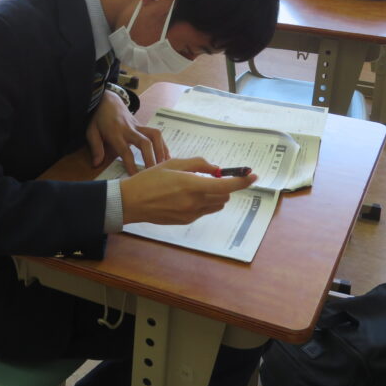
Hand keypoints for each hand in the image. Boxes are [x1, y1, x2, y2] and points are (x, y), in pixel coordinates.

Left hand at [86, 90, 168, 172]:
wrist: (107, 99)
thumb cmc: (98, 118)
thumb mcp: (91, 131)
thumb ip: (95, 148)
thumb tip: (96, 164)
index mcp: (115, 133)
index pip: (125, 151)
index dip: (131, 164)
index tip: (136, 177)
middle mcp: (129, 129)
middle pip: (144, 142)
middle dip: (151, 158)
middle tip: (154, 173)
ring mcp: (137, 126)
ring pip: (154, 135)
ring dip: (161, 150)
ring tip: (164, 165)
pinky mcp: (142, 125)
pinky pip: (155, 134)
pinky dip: (163, 145)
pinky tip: (166, 156)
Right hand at [120, 157, 258, 224]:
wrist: (132, 202)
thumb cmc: (150, 180)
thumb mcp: (173, 164)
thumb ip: (197, 164)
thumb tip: (215, 169)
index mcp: (192, 185)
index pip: (226, 186)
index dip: (242, 181)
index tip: (253, 176)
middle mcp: (194, 202)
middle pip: (224, 196)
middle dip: (223, 186)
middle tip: (210, 176)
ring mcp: (191, 214)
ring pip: (216, 205)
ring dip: (215, 195)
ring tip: (196, 186)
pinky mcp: (186, 221)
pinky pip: (204, 211)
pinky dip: (203, 202)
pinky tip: (186, 196)